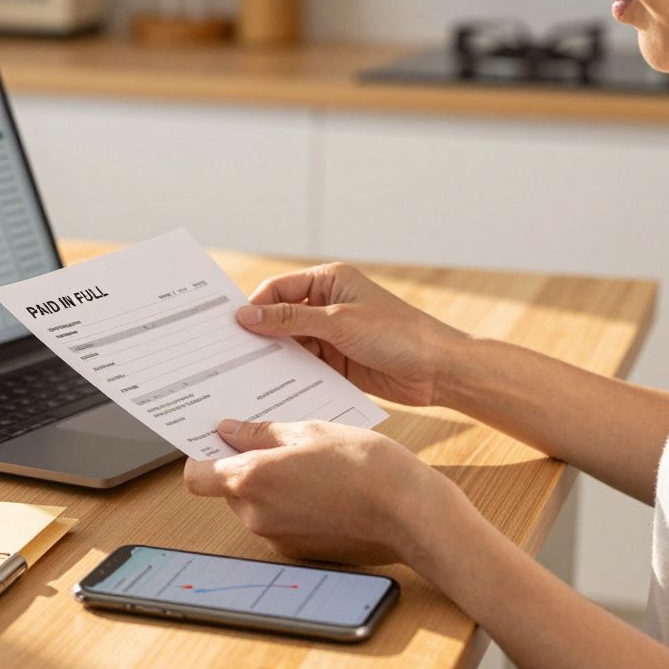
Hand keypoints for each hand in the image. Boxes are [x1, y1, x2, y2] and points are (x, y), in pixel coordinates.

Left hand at [183, 419, 466, 565]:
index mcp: (251, 480)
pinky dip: (291, 506)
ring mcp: (277, 537)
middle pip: (227, 490)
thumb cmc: (364, 465)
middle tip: (277, 444)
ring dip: (270, 486)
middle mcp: (256, 515)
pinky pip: (280, 522)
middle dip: (245, 468)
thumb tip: (230, 431)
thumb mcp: (309, 430)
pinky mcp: (299, 551)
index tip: (218, 441)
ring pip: (255, 506)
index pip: (197, 476)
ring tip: (309, 464)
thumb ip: (261, 432)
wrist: (408, 512)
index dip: (202, 457)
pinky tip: (323, 488)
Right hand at [237, 263, 466, 406]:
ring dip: (274, 357)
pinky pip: (304, 366)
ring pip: (290, 344)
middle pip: (280, 317)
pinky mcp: (337, 362)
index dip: (255, 307)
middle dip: (260, 334)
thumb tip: (247, 316)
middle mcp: (327, 305)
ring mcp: (331, 335)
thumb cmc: (397, 334)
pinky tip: (272, 387)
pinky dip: (290, 374)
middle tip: (229, 353)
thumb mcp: (338, 323)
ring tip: (245, 374)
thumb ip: (290, 320)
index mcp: (329, 281)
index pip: (278, 289)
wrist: (438, 370)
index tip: (231, 328)